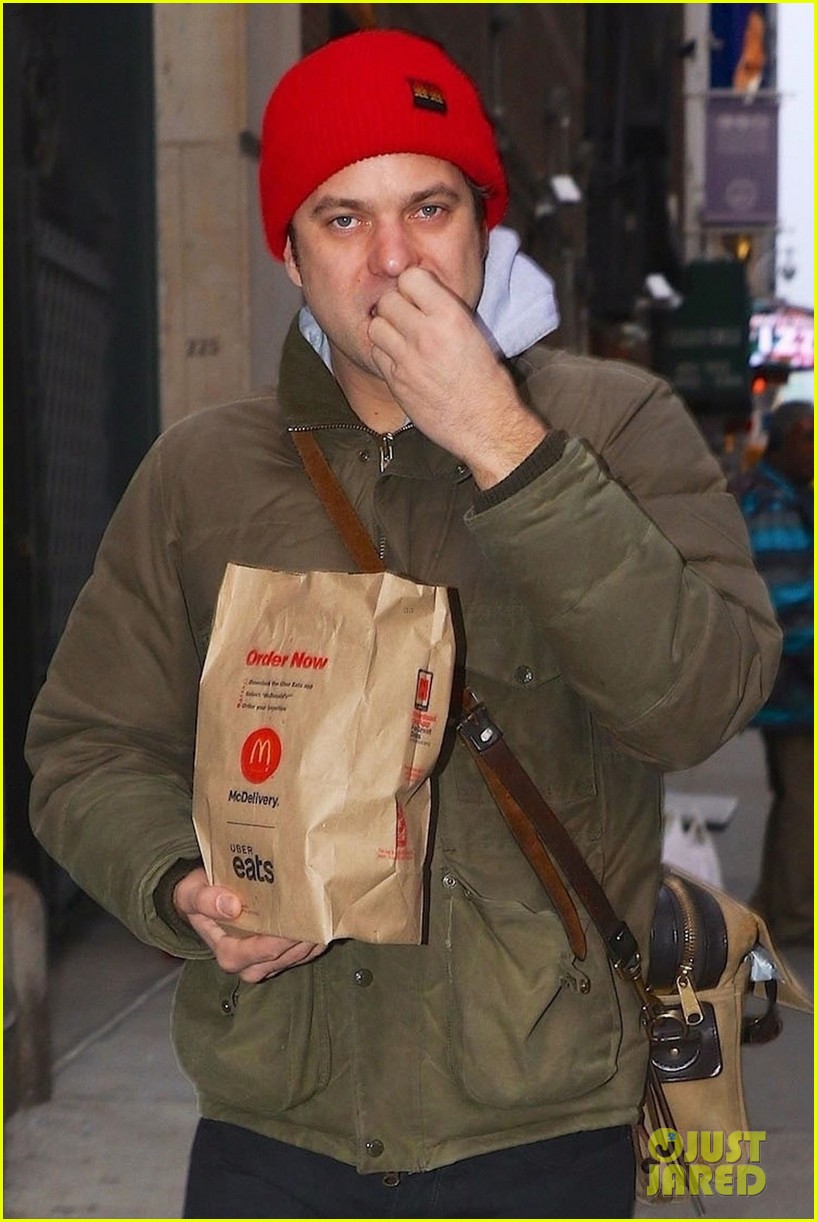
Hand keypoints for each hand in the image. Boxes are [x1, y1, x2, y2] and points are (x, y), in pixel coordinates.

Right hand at [173, 867, 325, 982]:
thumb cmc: (199, 897)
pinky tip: (323, 918)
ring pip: (300, 956)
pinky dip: (315, 937)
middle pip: (287, 955)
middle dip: (306, 936)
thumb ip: (205, 899)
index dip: (284, 937)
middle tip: (321, 910)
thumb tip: (230, 905)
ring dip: (315, 936)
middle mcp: (250, 966)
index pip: (264, 951)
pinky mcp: (280, 956)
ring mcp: (267, 963)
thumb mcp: (191, 893)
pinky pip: (304, 952)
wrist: (204, 901)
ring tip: (326, 911)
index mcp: (229, 954)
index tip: (301, 917)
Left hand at [368, 267, 546, 487]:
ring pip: (375, 326)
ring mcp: (407, 359)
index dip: (411, 286)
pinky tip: (400, 362)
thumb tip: (420, 296)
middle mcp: (425, 334)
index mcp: (450, 316)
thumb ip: (444, 312)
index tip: (417, 297)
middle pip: (387, 300)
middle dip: (396, 307)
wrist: (485, 424)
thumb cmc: (486, 382)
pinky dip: (383, 355)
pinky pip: (375, 355)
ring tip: (400, 340)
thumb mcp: (474, 334)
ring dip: (385, 330)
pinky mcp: (396, 382)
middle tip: (407, 320)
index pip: (410, 277)